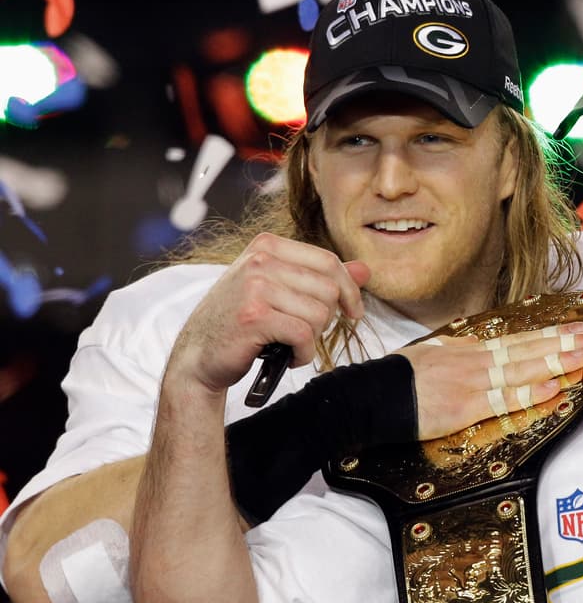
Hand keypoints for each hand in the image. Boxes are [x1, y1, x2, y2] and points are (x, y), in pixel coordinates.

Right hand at [169, 233, 369, 393]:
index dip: (349, 290)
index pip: (328, 262)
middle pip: (328, 289)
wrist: (198, 356)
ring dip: (312, 338)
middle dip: (326, 318)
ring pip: (320, 313)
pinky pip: (304, 335)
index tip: (354, 311)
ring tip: (291, 344)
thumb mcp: (279, 290)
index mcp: (267, 246)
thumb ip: (321, 277)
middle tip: (304, 332)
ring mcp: (255, 286)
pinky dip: (303, 353)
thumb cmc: (241, 322)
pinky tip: (288, 357)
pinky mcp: (254, 316)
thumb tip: (365, 269)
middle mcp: (260, 260)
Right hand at [397, 323, 582, 440]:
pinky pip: (503, 398)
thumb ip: (458, 348)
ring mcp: (473, 382)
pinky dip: (530, 393)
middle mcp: (476, 360)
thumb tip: (477, 343)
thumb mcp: (431, 352)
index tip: (577, 328)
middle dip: (565, 343)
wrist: (373, 395)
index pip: (518, 339)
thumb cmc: (399, 377)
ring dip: (556, 361)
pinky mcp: (465, 406)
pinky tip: (553, 388)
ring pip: (523, 369)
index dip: (550, 334)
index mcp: (469, 349)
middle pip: (528, 349)